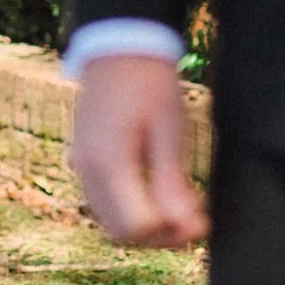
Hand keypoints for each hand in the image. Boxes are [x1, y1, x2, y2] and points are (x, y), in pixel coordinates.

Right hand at [70, 53, 208, 247]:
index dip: (171, 233)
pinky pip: (106, 203)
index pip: (136, 226)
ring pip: (111, 222)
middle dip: (160, 237)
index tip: (202, 223)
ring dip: (147, 227)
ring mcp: (82, 167)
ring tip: (182, 210)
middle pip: (121, 232)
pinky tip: (159, 196)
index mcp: (109, 161)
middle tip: (196, 222)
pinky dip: (133, 210)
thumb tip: (184, 227)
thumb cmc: (150, 84)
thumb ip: (172, 182)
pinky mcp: (84, 162)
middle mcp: (87, 170)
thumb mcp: (169, 130)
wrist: (120, 47)